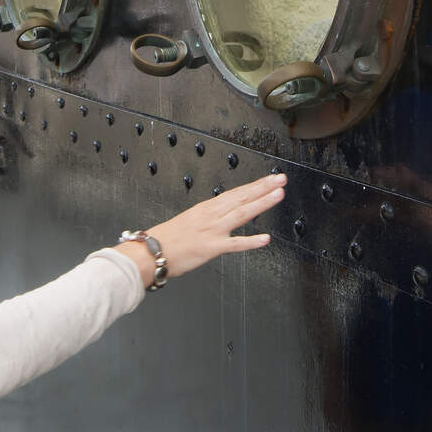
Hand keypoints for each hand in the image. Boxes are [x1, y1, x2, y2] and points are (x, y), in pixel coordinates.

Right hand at [119, 172, 284, 286]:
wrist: (150, 252)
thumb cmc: (167, 238)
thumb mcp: (190, 220)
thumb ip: (209, 217)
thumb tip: (224, 214)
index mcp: (207, 208)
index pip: (236, 193)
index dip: (256, 185)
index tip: (271, 179)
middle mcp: (211, 216)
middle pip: (242, 198)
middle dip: (263, 187)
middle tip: (281, 179)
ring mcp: (212, 231)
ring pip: (241, 214)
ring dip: (261, 203)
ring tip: (278, 195)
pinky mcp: (210, 248)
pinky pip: (234, 244)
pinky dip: (250, 241)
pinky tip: (265, 239)